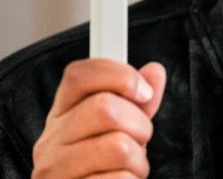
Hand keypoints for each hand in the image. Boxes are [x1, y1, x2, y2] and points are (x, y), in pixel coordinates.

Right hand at [31, 59, 165, 178]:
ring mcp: (54, 169)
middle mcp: (51, 139)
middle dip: (139, 125)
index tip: (145, 93)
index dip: (121, 76)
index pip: (79, 74)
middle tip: (139, 140)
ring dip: (139, 160)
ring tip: (129, 167)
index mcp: (62, 114)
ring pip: (118, 146)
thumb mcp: (121, 128)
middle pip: (105, 107)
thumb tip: (154, 71)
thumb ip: (137, 101)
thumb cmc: (105, 167)